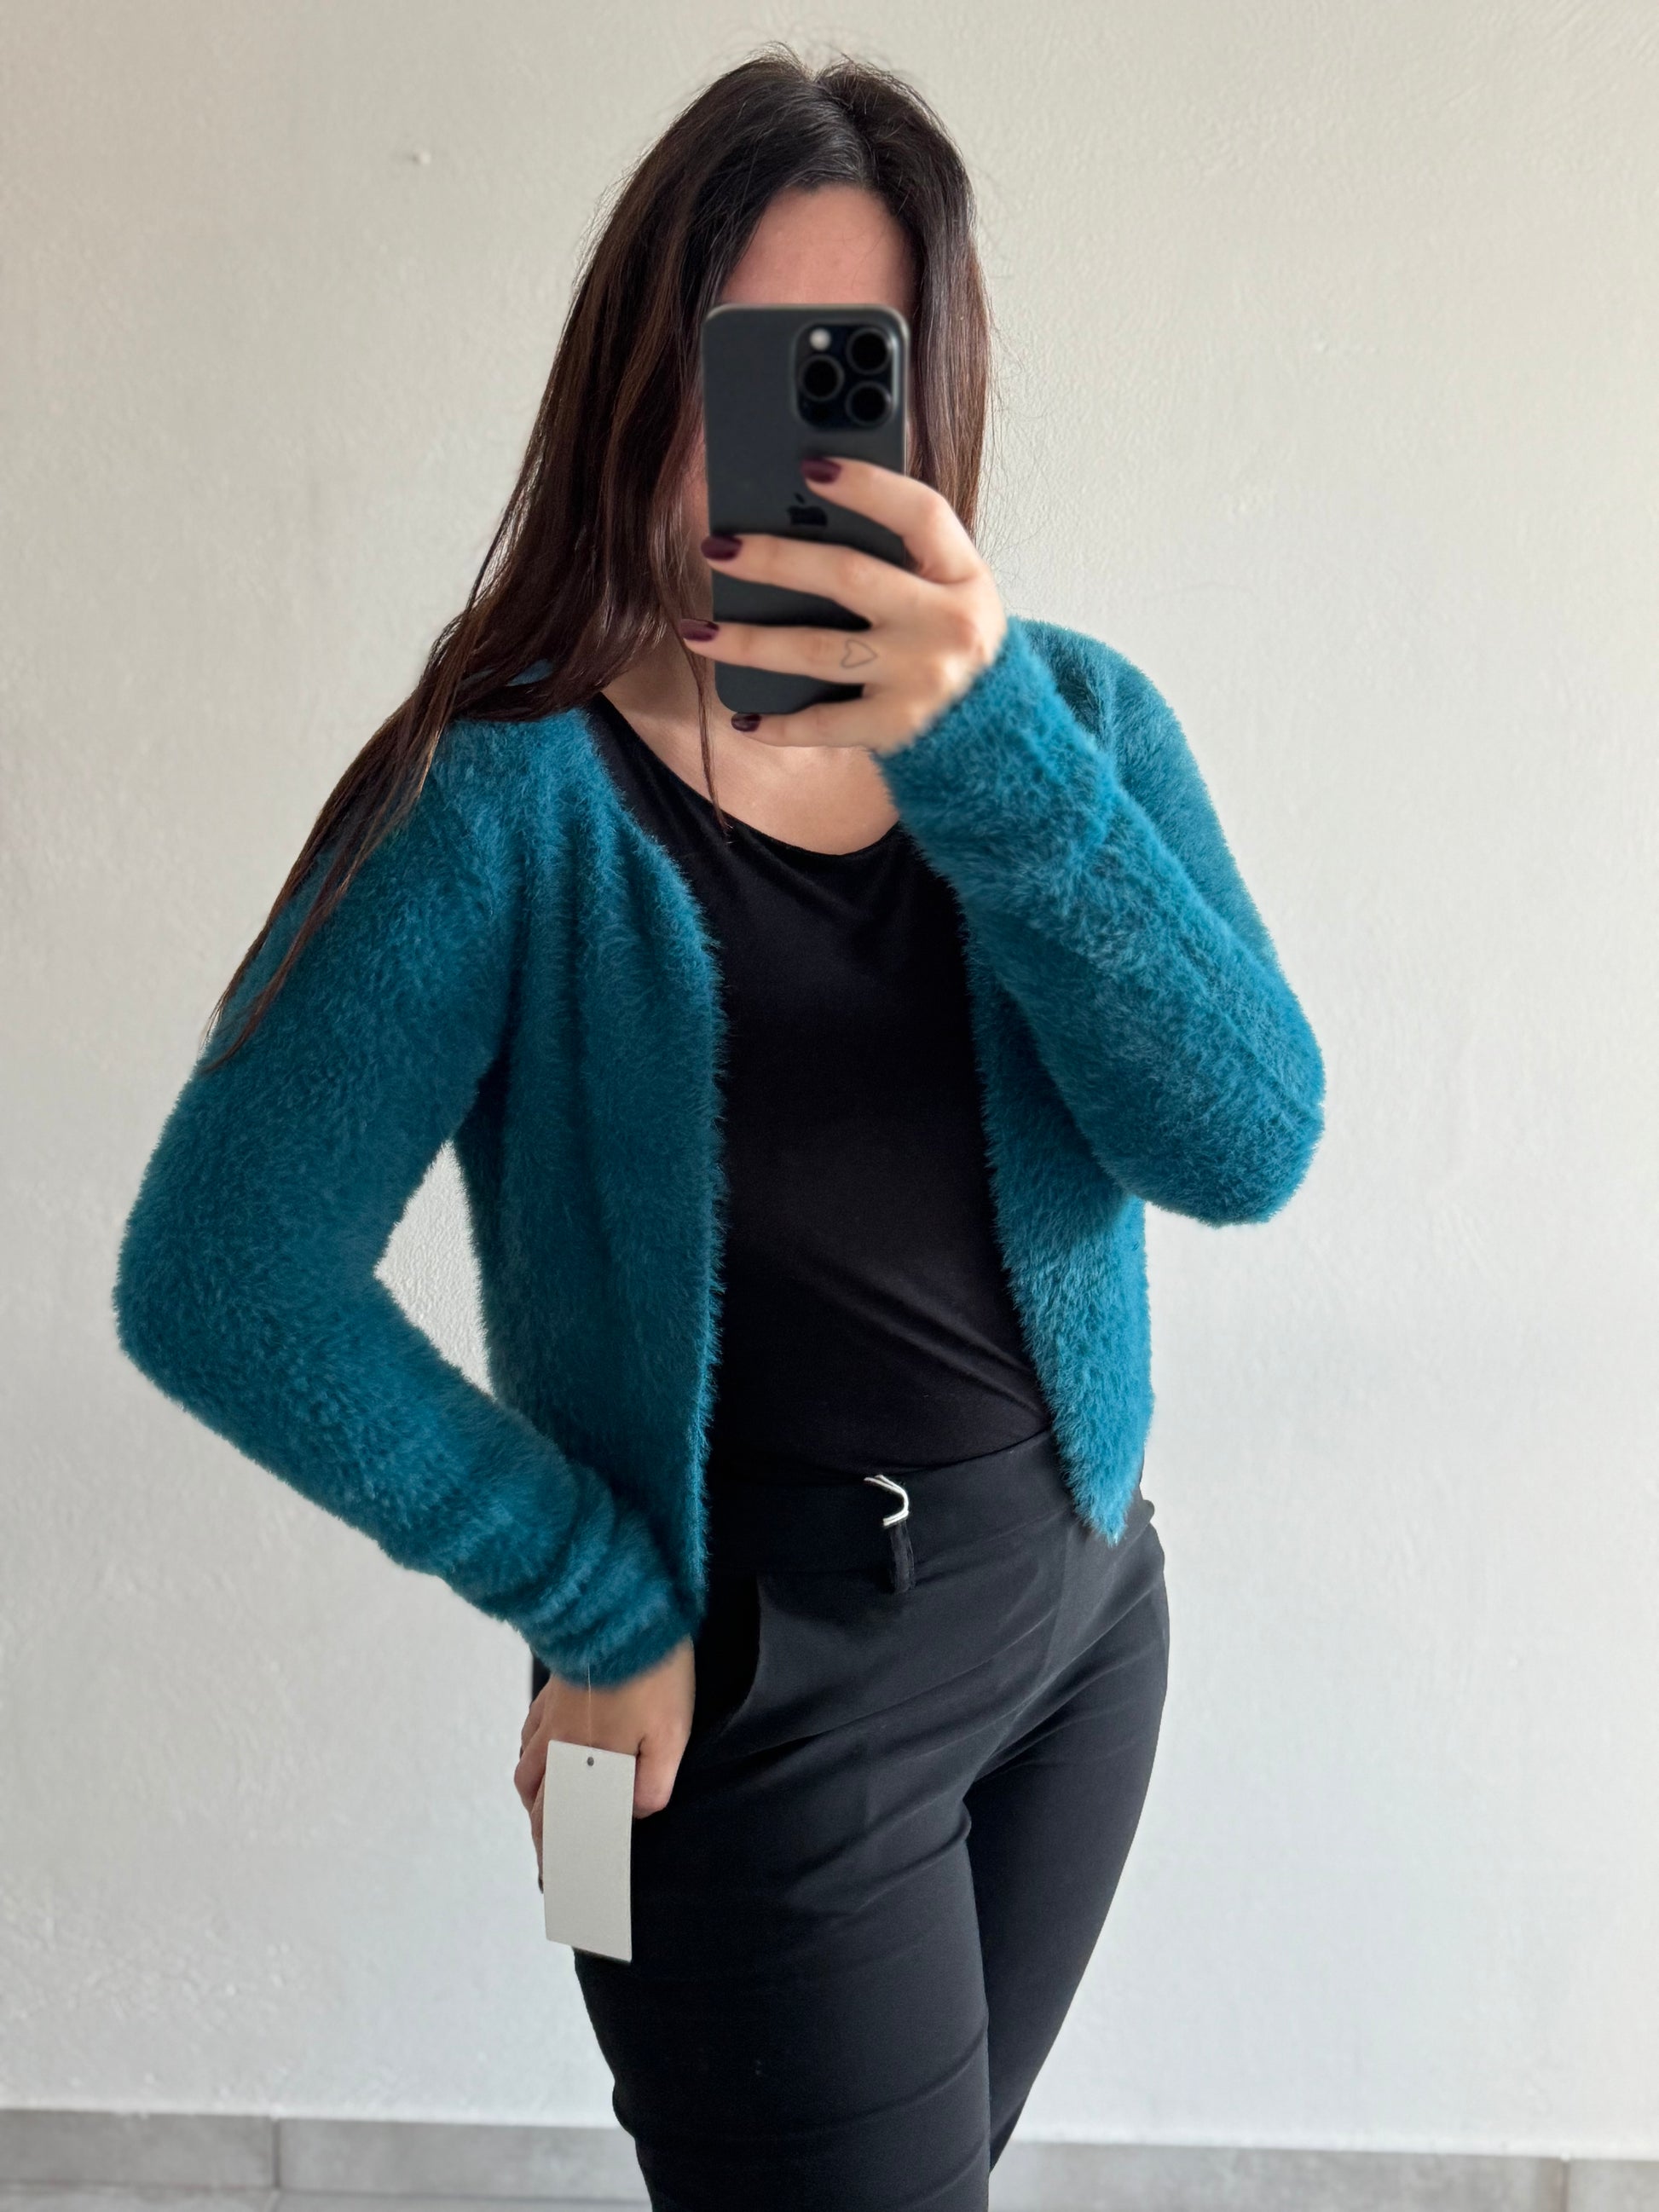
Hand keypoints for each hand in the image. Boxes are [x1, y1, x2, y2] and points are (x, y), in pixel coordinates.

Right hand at [515, 1636, 695, 1885]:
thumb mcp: (669, 1736)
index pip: (564, 1827)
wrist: (624, 1612)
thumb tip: (633, 1811)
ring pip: (528, 1773)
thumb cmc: (652, 1674)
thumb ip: (651, 1784)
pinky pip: (529, 1734)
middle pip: (539, 1807)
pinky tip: (540, 1755)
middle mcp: (559, 1746)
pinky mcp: (553, 1689)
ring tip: (544, 1818)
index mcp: (585, 1765)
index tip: (561, 1889)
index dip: (562, 1862)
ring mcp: (551, 1717)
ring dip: (534, 1803)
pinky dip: (531, 1757)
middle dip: (544, 1841)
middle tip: (551, 1865)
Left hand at [676, 456, 1007, 755]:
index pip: (921, 513)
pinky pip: (823, 724)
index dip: (868, 486)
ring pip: (817, 650)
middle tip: (718, 548)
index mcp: (963, 574)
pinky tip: (743, 717)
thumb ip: (902, 556)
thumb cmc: (954, 644)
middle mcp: (948, 624)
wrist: (998, 733)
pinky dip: (779, 724)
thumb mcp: (949, 591)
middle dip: (773, 559)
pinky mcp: (897, 727)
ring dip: (748, 642)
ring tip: (699, 631)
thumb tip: (801, 517)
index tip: (811, 466)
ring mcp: (922, 678)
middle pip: (848, 576)